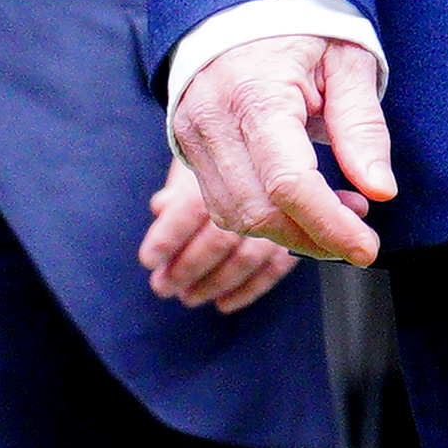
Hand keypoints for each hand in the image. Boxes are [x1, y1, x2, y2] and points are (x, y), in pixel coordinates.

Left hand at [142, 156, 302, 312]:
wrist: (281, 145)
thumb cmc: (234, 153)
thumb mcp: (203, 160)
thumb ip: (180, 188)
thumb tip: (161, 208)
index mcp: (227, 167)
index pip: (192, 208)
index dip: (168, 237)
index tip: (149, 260)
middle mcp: (258, 192)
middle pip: (218, 239)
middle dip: (186, 269)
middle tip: (164, 286)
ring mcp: (282, 217)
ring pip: (245, 259)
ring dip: (213, 284)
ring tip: (189, 296)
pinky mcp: (298, 236)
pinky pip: (274, 270)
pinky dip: (248, 291)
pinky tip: (225, 302)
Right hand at [169, 31, 391, 268]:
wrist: (245, 1)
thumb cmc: (303, 25)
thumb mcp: (348, 62)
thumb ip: (362, 126)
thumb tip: (380, 190)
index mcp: (256, 93)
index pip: (290, 184)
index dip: (330, 226)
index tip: (365, 248)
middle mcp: (213, 118)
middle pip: (259, 211)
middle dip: (313, 237)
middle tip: (358, 230)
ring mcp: (191, 134)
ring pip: (236, 216)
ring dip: (290, 232)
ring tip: (336, 209)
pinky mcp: (185, 145)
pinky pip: (221, 203)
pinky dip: (264, 217)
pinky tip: (300, 202)